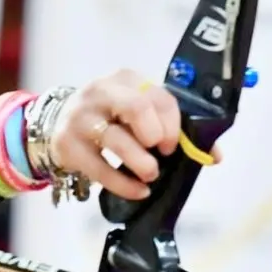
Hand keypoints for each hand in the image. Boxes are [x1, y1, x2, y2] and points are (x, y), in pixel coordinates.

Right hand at [48, 69, 220, 200]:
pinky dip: (122, 184)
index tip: (173, 145)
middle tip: (162, 154)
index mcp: (125, 80)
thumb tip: (213, 156)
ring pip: (116, 138)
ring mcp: (80, 117)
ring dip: (140, 162)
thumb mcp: (138, 113)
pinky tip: (137, 191)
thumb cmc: (109, 117)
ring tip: (150, 176)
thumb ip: (173, 128)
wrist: (58, 123)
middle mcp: (100, 92)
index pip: (158, 96)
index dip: (173, 124)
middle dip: (155, 134)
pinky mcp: (67, 144)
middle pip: (135, 107)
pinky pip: (99, 168)